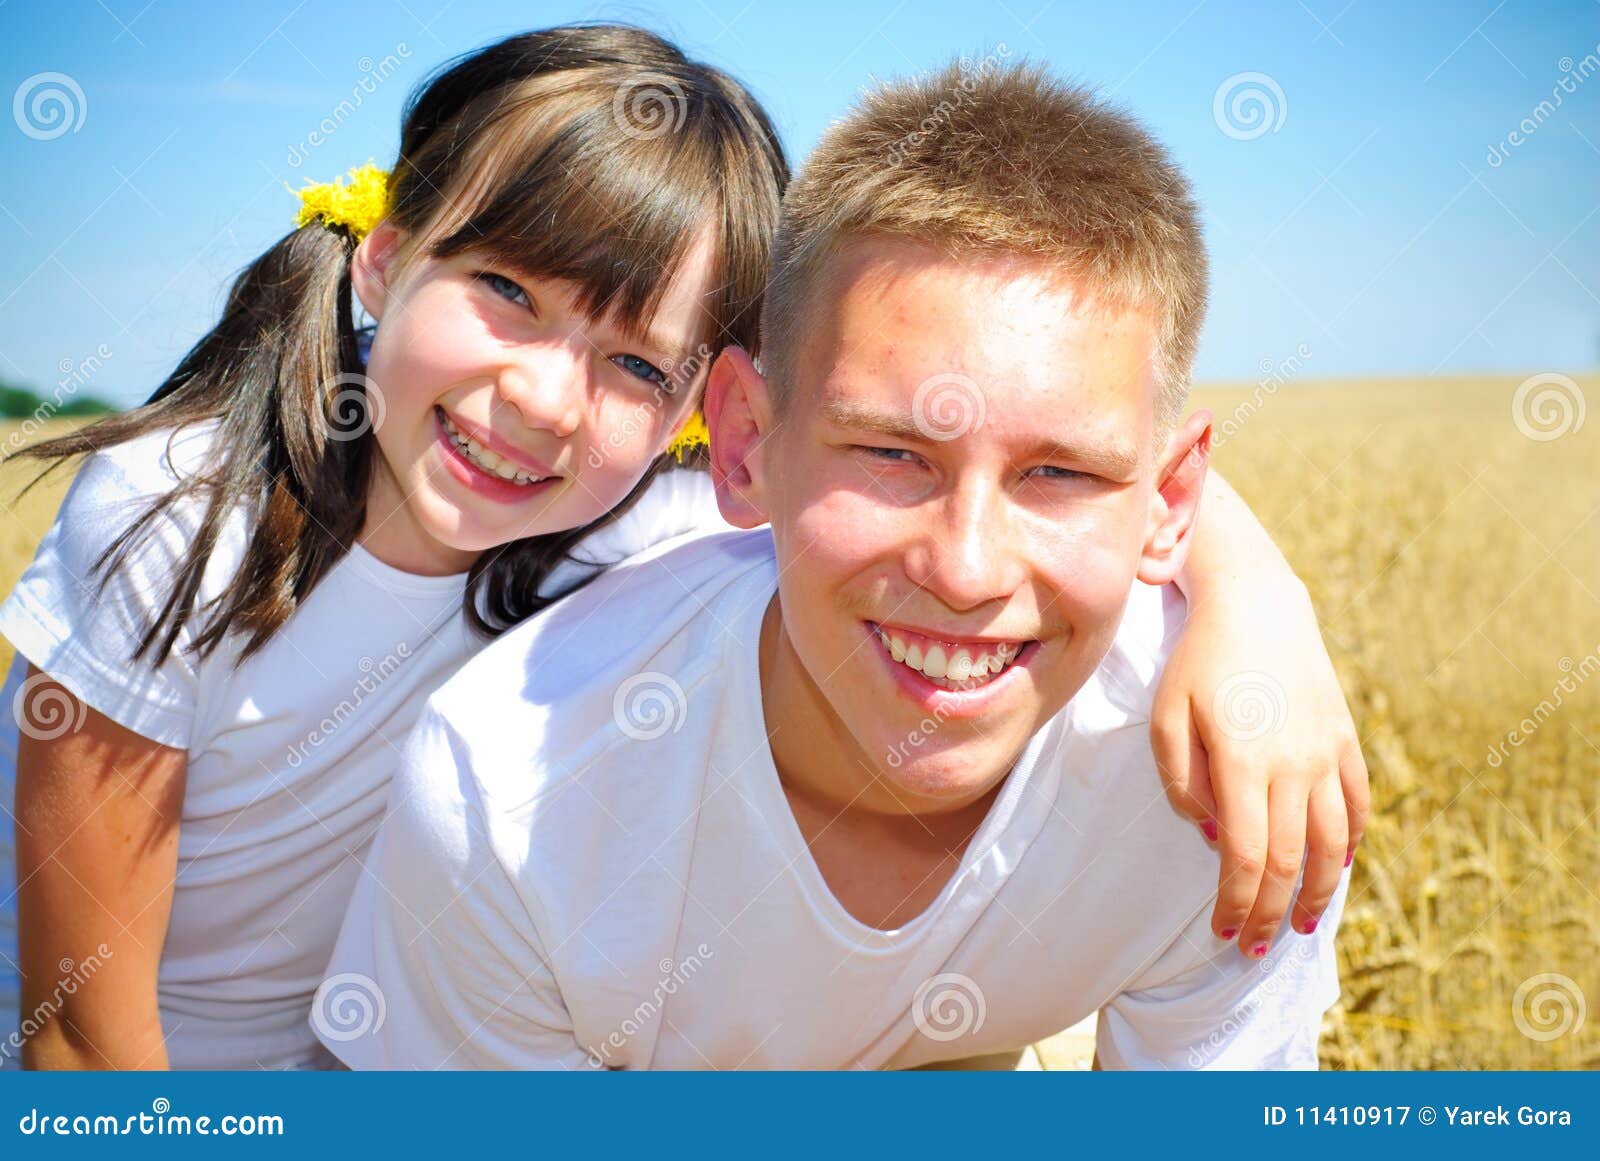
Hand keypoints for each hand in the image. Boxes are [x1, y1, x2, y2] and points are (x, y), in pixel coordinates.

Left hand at [1151, 581, 1369, 956]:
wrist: (1257, 604)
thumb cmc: (1197, 662)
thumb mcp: (1166, 717)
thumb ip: (1184, 783)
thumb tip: (1216, 838)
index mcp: (1244, 762)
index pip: (1249, 856)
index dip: (1240, 903)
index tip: (1225, 933)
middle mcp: (1294, 763)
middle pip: (1292, 860)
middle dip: (1274, 913)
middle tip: (1257, 948)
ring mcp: (1327, 750)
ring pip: (1334, 841)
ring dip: (1320, 891)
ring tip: (1303, 924)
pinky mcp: (1345, 736)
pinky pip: (1357, 802)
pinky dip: (1350, 841)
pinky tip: (1337, 865)